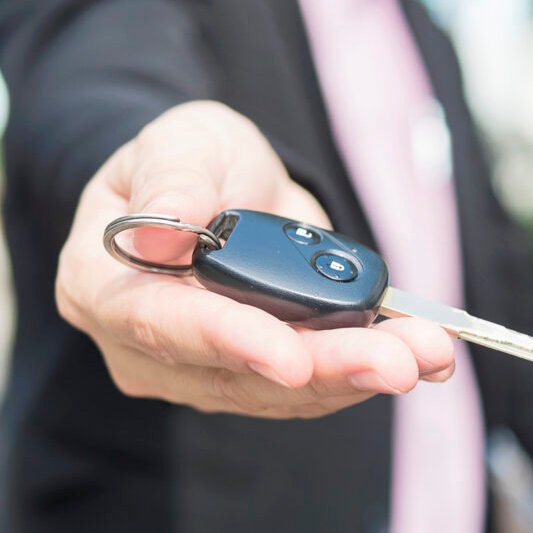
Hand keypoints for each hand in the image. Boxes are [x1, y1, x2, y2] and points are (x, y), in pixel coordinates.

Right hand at [56, 100, 454, 417]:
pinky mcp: (253, 378)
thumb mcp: (181, 142)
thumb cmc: (191, 163)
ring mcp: (200, 371)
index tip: (291, 358)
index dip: (230, 342)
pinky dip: (368, 369)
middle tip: (401, 361)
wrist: (221, 189)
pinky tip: (422, 358)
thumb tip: (167, 225)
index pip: (161, 324)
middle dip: (327, 367)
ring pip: (285, 390)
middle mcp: (146, 347)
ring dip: (362, 373)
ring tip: (428, 353)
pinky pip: (312, 384)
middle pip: (238, 374)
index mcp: (104, 286)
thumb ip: (173, 178)